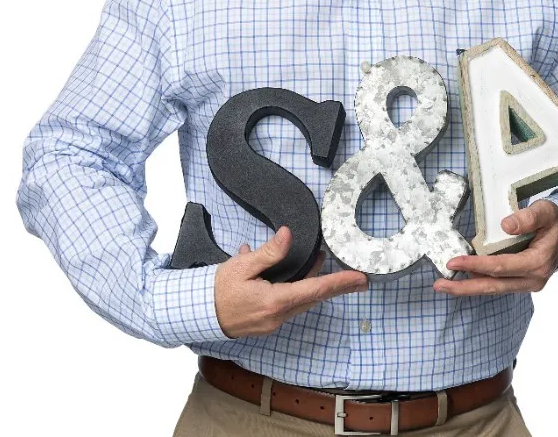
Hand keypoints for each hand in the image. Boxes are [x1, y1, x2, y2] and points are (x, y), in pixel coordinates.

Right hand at [214, 226, 367, 337]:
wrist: (196, 313)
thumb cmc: (217, 290)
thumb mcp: (242, 265)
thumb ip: (269, 252)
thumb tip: (289, 235)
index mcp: (274, 301)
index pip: (315, 290)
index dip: (340, 283)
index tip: (360, 279)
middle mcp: (278, 316)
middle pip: (313, 297)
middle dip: (335, 285)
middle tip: (357, 278)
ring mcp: (272, 322)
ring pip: (301, 300)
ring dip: (313, 283)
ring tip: (320, 262)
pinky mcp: (266, 322)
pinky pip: (287, 303)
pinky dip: (293, 287)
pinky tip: (286, 271)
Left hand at [434, 200, 557, 295]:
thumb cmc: (553, 222)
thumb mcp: (546, 212)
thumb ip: (528, 217)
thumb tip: (506, 225)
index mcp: (538, 262)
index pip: (501, 267)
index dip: (476, 265)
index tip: (454, 261)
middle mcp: (532, 279)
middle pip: (493, 286)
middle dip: (465, 287)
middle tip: (439, 285)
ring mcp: (526, 284)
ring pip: (493, 289)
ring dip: (468, 288)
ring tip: (443, 286)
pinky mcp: (520, 282)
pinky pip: (497, 285)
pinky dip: (478, 283)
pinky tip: (461, 280)